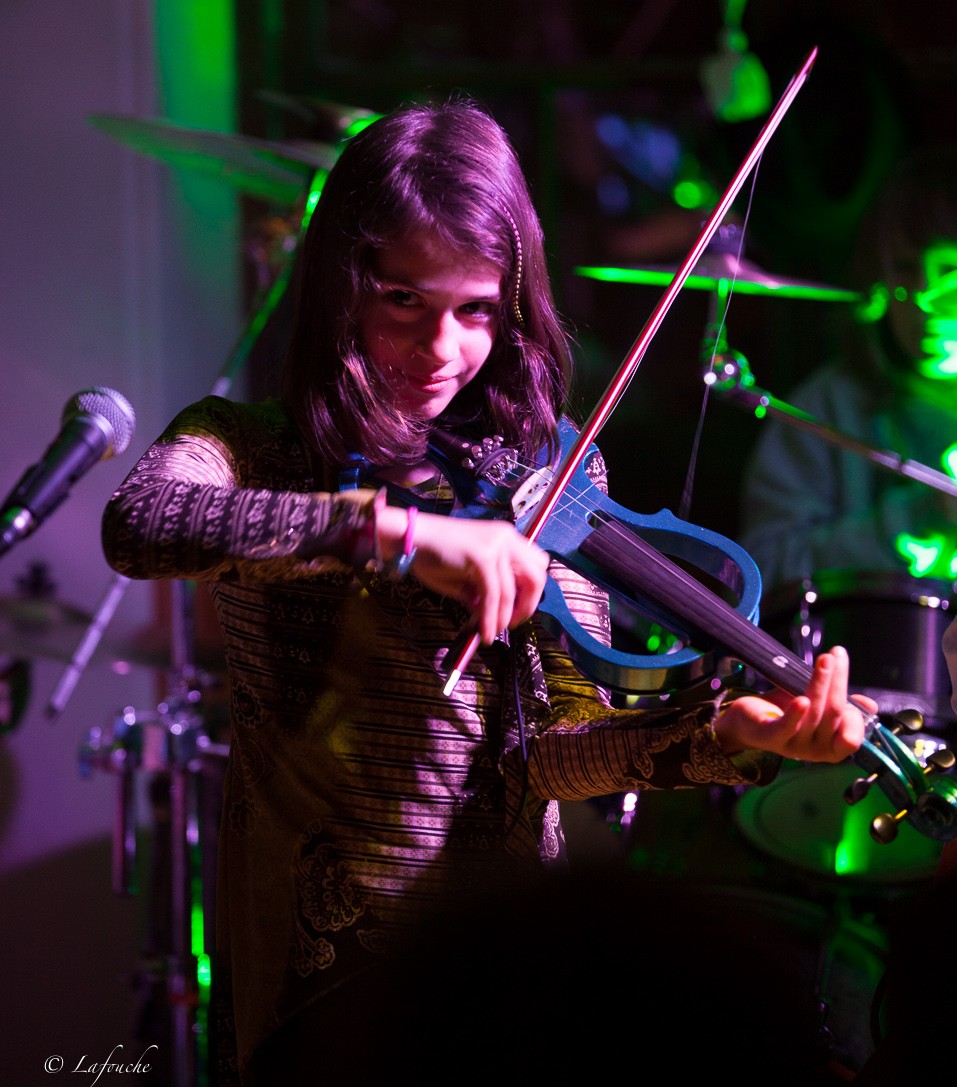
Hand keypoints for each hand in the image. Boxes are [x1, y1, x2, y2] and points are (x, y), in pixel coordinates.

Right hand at [378, 506, 548, 643]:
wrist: (410, 538)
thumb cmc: (433, 554)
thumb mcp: (467, 574)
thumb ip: (484, 591)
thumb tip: (494, 615)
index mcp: (505, 537)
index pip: (536, 564)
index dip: (531, 591)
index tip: (518, 610)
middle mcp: (506, 538)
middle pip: (537, 576)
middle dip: (528, 604)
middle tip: (513, 623)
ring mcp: (496, 546)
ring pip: (513, 591)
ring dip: (505, 617)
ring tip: (493, 632)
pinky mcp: (483, 557)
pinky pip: (493, 596)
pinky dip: (490, 618)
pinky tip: (484, 631)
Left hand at [712, 646, 873, 762]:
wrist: (749, 720)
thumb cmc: (788, 712)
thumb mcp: (820, 708)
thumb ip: (844, 707)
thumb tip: (869, 706)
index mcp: (831, 747)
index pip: (852, 737)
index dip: (855, 715)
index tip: (849, 684)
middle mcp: (816, 751)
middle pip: (834, 713)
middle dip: (838, 682)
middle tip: (837, 654)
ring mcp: (794, 745)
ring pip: (814, 713)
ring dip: (820, 682)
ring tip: (824, 660)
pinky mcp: (772, 737)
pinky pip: (787, 727)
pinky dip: (796, 713)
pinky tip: (802, 700)